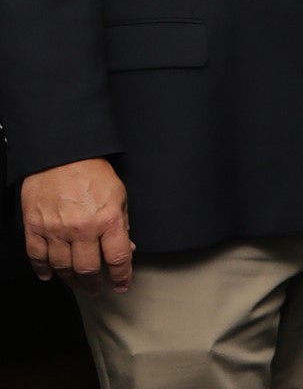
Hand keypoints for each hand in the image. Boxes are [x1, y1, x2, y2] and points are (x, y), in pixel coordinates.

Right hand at [20, 158, 133, 294]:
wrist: (62, 155)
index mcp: (108, 220)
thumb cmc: (93, 173)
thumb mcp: (119, 196)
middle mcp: (82, 228)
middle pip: (88, 268)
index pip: (118, 258)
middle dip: (94, 284)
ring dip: (70, 280)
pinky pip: (37, 255)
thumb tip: (125, 249)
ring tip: (76, 284)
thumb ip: (122, 224)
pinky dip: (42, 269)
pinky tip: (49, 275)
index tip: (121, 285)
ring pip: (63, 266)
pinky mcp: (34, 226)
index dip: (121, 276)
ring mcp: (56, 229)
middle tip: (96, 289)